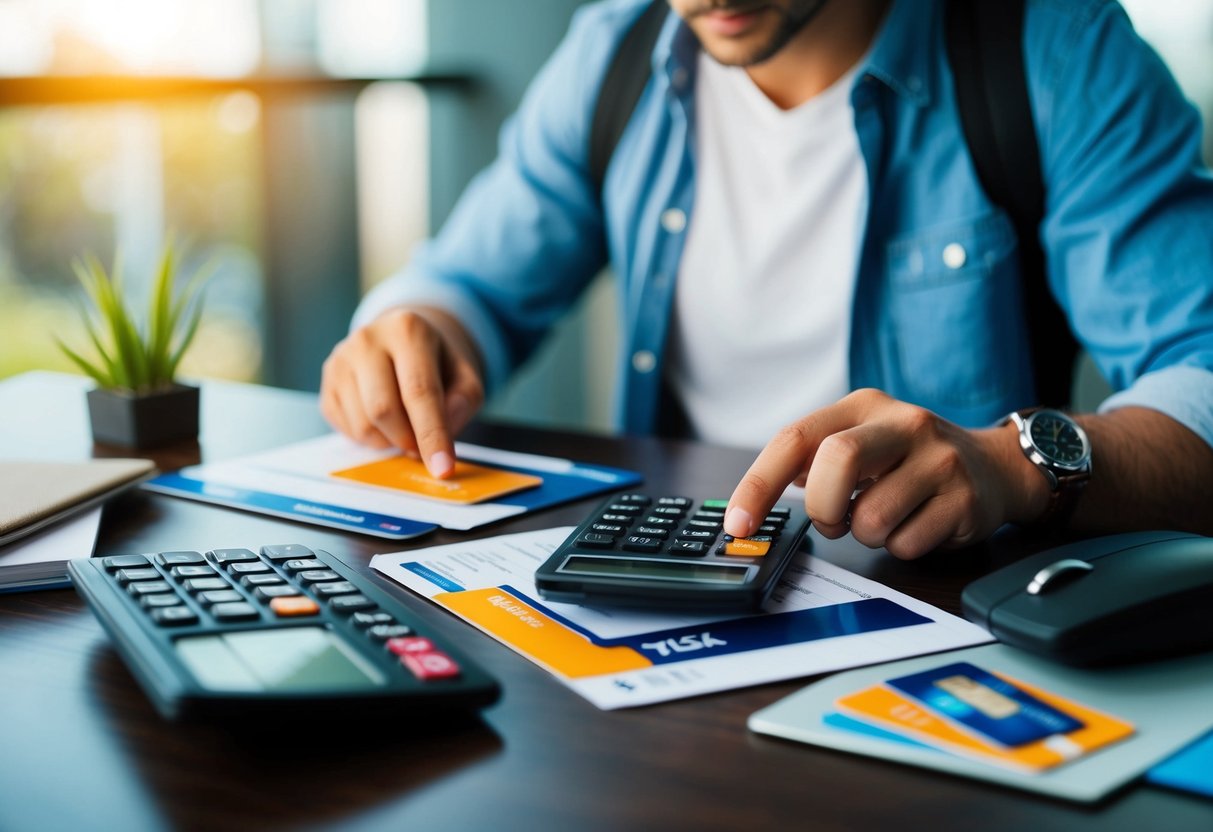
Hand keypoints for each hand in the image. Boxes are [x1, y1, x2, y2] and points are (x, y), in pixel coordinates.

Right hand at [320, 307, 484, 477]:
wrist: (403, 342)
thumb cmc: (437, 363)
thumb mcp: (465, 375)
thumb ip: (463, 401)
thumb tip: (444, 430)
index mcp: (407, 330)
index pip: (419, 391)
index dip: (432, 434)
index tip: (443, 468)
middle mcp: (367, 340)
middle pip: (383, 410)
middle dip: (407, 440)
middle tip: (421, 446)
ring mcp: (341, 360)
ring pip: (362, 424)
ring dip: (389, 442)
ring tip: (405, 428)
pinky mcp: (327, 383)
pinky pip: (346, 429)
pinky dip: (371, 439)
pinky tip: (384, 424)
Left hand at [723, 389, 1048, 558]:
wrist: (996, 468)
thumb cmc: (911, 460)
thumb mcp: (862, 441)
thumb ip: (813, 459)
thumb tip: (756, 495)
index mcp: (864, 407)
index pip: (796, 438)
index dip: (759, 484)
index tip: (738, 523)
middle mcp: (903, 423)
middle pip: (836, 461)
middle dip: (824, 508)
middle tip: (836, 521)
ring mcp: (938, 460)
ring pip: (871, 518)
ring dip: (866, 535)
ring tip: (886, 518)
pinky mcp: (965, 499)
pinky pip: (907, 542)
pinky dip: (900, 546)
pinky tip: (917, 524)